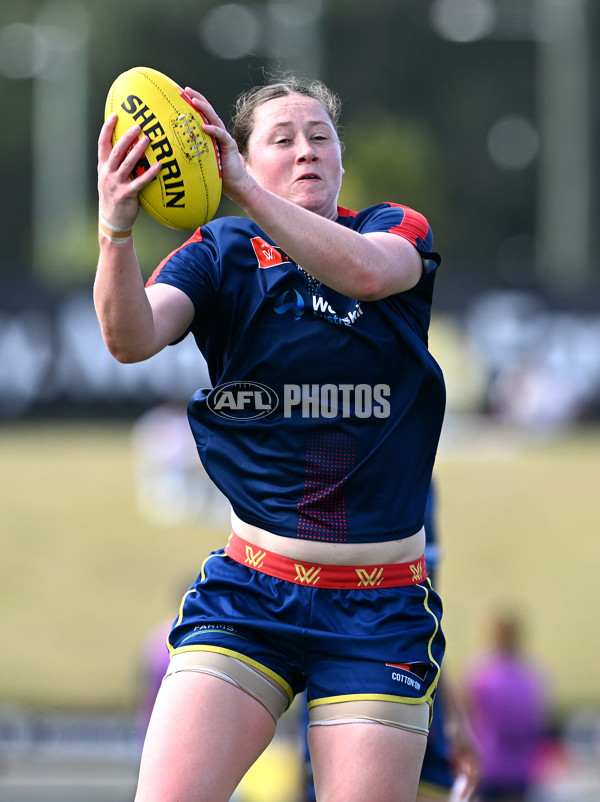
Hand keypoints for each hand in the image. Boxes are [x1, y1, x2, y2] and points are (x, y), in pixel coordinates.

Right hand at [97, 114, 161, 229]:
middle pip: (117, 151)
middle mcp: (107, 173)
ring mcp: (116, 184)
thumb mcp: (108, 178)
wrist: (112, 220)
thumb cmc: (114, 197)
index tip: (114, 115)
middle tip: (138, 126)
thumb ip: (115, 164)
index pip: (102, 144)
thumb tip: (128, 148)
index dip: (107, 129)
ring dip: (138, 151)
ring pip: (127, 163)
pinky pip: (140, 181)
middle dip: (127, 137)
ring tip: (148, 139)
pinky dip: (150, 173)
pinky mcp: (126, 194)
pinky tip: (159, 165)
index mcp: (103, 167)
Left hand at [183, 87, 255, 205]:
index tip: (179, 94)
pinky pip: (221, 136)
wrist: (235, 184)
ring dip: (204, 109)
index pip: (201, 114)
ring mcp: (224, 138)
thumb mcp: (199, 161)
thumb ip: (189, 154)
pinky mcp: (230, 146)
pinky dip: (213, 130)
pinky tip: (205, 126)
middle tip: (185, 90)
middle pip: (207, 111)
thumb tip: (169, 152)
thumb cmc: (216, 174)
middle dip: (196, 98)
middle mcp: (217, 132)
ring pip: (214, 119)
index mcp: (210, 134)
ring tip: (194, 101)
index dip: (192, 103)